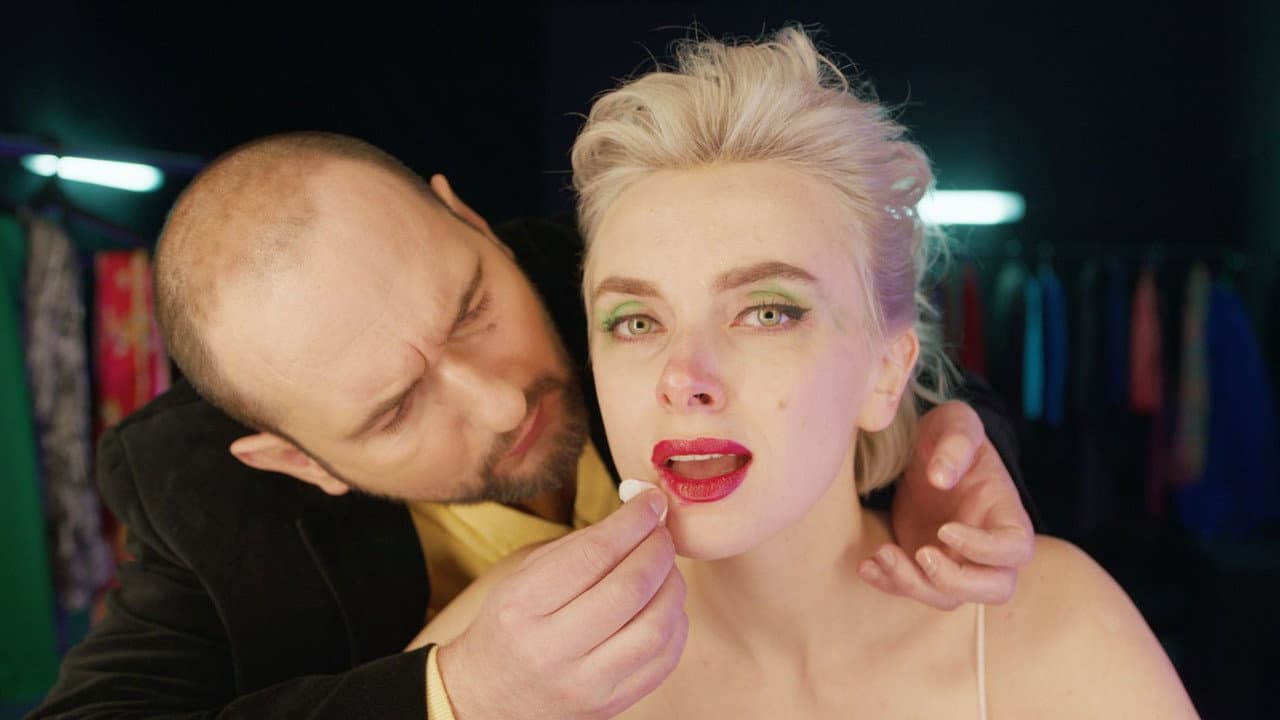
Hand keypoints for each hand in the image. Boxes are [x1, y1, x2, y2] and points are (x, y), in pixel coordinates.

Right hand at [437, 489, 687, 719]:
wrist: (490, 698)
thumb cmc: (511, 626)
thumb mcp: (524, 577)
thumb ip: (581, 545)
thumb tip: (641, 513)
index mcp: (522, 606)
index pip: (594, 554)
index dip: (633, 521)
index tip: (651, 502)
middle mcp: (551, 649)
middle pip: (630, 588)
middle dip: (658, 549)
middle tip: (662, 533)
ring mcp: (584, 684)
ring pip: (656, 626)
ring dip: (673, 586)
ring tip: (666, 570)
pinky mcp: (611, 705)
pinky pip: (664, 660)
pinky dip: (676, 624)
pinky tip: (665, 606)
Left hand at [860, 401, 1033, 609]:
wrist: (923, 449)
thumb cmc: (949, 434)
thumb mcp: (956, 423)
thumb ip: (955, 443)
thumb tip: (941, 476)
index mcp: (1006, 514)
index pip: (1014, 548)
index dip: (985, 549)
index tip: (946, 528)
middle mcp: (988, 548)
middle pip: (994, 589)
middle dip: (957, 582)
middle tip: (922, 554)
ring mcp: (956, 560)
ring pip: (947, 597)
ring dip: (914, 585)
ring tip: (881, 554)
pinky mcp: (923, 564)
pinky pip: (912, 588)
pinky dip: (889, 583)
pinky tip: (865, 565)